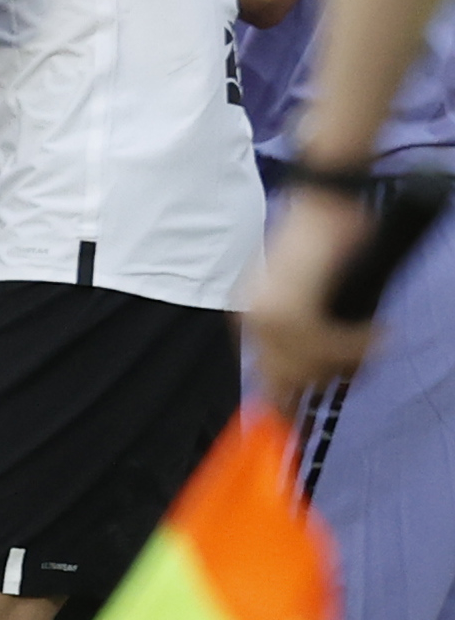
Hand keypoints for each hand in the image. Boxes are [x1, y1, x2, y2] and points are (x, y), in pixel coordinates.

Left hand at [243, 187, 377, 410]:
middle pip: (288, 382)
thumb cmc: (316, 245)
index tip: (299, 413)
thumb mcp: (293, 292)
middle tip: (355, 362)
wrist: (322, 205)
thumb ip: (295, 332)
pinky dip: (359, 345)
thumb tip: (307, 377)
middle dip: (324, 379)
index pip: (263, 375)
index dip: (285, 396)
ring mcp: (272, 317)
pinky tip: (372, 332)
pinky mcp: (297, 310)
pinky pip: (333, 349)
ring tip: (367, 339)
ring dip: (348, 360)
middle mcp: (253, 320)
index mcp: (247, 316)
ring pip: (314, 369)